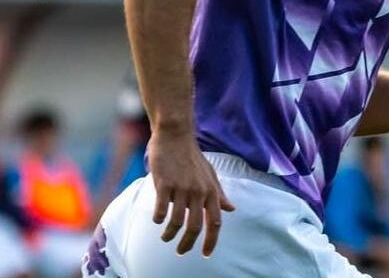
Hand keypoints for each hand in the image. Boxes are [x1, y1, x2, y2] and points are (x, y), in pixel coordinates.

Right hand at [147, 130, 234, 256]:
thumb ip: (218, 193)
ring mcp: (181, 187)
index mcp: (211, 190)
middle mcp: (198, 191)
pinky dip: (158, 219)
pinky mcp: (164, 183)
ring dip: (169, 234)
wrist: (175, 135)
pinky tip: (157, 219)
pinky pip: (161, 209)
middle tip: (180, 251)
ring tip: (165, 237)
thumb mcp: (210, 175)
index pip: (215, 222)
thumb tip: (231, 209)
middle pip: (195, 227)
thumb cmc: (192, 156)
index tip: (205, 254)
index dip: (211, 241)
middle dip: (187, 244)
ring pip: (177, 222)